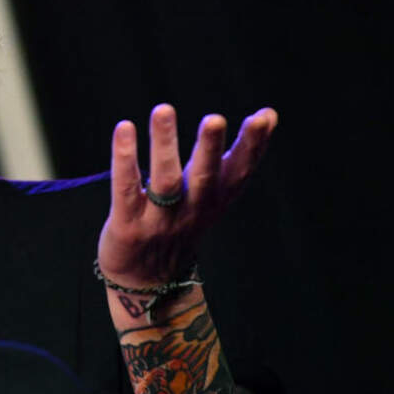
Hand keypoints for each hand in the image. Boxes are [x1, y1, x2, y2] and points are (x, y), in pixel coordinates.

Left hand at [96, 103, 277, 288]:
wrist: (147, 283)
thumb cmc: (180, 224)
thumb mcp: (212, 196)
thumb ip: (232, 159)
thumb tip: (268, 114)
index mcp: (214, 201)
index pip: (238, 172)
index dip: (253, 146)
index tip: (265, 116)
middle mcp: (191, 210)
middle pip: (204, 178)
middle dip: (210, 148)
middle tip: (215, 118)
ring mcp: (159, 220)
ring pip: (164, 181)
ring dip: (165, 145)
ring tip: (164, 109)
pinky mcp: (127, 225)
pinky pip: (125, 188)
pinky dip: (125, 159)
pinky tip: (124, 128)